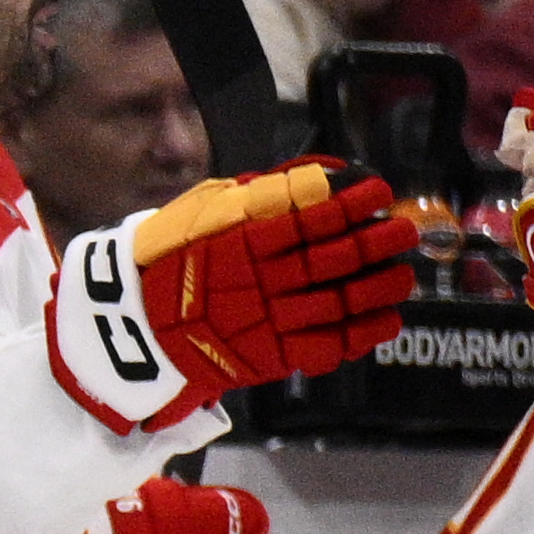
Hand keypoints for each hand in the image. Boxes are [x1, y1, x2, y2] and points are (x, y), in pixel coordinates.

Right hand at [50, 165, 419, 433]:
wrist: (129, 328)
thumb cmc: (164, 261)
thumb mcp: (201, 211)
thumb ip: (258, 194)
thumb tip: (317, 177)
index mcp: (244, 239)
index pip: (314, 215)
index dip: (353, 203)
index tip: (380, 192)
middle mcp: (262, 278)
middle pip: (337, 257)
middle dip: (378, 242)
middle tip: (404, 231)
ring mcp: (268, 319)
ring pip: (343, 300)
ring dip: (381, 286)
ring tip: (403, 275)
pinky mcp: (270, 356)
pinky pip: (329, 345)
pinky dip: (363, 334)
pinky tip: (387, 320)